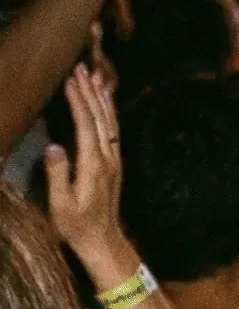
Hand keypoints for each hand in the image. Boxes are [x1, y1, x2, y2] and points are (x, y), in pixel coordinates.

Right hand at [46, 66, 134, 283]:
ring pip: (110, 123)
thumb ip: (58, 175)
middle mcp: (108, 160)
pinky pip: (113, 132)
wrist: (104, 241)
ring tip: (94, 75)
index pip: (86, 126)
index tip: (70, 80)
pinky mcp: (114, 164)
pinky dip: (109, 112)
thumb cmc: (77, 226)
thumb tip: (54, 146)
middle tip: (80, 67)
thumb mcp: (61, 204)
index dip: (79, 102)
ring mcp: (114, 161)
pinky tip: (105, 102)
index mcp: (93, 166)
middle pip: (100, 119)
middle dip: (90, 92)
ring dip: (101, 98)